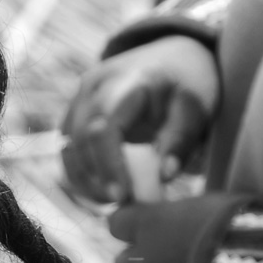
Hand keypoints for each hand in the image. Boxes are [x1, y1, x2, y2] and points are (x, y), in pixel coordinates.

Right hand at [62, 36, 219, 202]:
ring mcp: (78, 98)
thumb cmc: (188, 83)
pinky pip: (67, 148)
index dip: (108, 164)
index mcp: (126, 80)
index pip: (103, 126)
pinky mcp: (74, 112)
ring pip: (66, 148)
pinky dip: (80, 172)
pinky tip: (102, 191)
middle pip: (78, 141)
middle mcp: (93, 86)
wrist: (171, 56)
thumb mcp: (196, 108)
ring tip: (113, 202)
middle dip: (96, 179)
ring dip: (84, 180)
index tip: (123, 197)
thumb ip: (181, 140)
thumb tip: (165, 177)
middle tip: (123, 207)